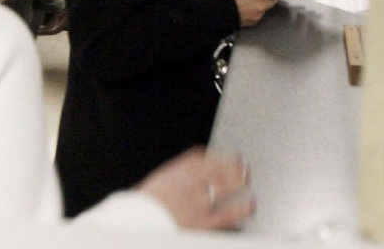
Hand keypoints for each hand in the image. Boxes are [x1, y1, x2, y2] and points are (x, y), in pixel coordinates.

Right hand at [137, 147, 254, 230]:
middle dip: (231, 167)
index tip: (227, 156)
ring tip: (247, 182)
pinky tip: (250, 206)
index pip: (200, 159)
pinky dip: (240, 209)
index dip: (217, 157)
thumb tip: (194, 172)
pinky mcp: (202, 224)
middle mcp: (188, 185)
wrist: (134, 227)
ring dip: (238, 183)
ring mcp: (196, 204)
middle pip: (215, 170)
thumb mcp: (156, 186)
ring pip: (223, 189)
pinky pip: (226, 215)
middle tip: (243, 168)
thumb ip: (174, 178)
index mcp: (175, 174)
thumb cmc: (142, 211)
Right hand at [230, 0, 292, 26]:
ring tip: (251, 2)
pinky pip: (259, 15)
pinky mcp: (254, 22)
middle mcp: (261, 6)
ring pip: (265, 8)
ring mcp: (258, 15)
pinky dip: (256, 12)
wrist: (221, 10)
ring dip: (262, 5)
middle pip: (272, 1)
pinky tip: (247, 9)